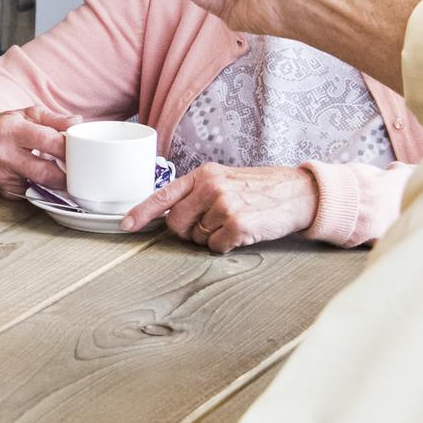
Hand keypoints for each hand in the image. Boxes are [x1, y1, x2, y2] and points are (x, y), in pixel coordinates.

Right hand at [0, 106, 75, 197]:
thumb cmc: (9, 127)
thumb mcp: (29, 115)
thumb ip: (55, 119)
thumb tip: (78, 122)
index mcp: (11, 129)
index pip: (48, 141)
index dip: (68, 148)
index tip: (81, 152)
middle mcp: (2, 153)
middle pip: (45, 171)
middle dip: (67, 174)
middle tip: (80, 172)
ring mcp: (2, 175)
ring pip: (40, 186)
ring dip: (58, 184)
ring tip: (67, 177)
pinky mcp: (4, 190)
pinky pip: (32, 193)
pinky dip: (44, 189)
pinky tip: (47, 181)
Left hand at [120, 163, 316, 251]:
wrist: (296, 193)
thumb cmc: (258, 189)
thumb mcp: (224, 180)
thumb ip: (197, 193)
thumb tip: (169, 213)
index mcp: (202, 174)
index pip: (163, 194)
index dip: (141, 212)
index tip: (126, 225)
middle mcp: (209, 187)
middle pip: (176, 224)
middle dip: (188, 232)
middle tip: (211, 226)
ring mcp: (223, 205)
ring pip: (198, 238)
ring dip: (212, 238)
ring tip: (233, 223)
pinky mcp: (237, 224)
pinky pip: (216, 248)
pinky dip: (227, 246)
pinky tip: (242, 232)